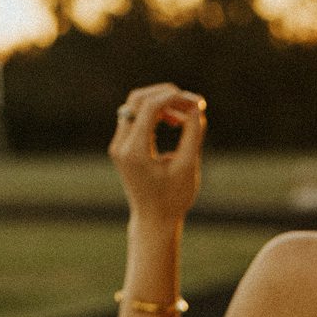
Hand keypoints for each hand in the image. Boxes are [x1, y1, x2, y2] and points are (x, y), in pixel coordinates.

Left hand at [110, 84, 205, 223]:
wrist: (153, 221)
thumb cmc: (173, 198)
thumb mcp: (188, 166)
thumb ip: (193, 134)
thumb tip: (197, 107)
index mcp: (134, 152)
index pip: (149, 107)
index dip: (175, 97)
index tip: (197, 103)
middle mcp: (121, 145)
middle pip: (138, 99)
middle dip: (166, 95)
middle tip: (191, 104)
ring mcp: (118, 144)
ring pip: (135, 105)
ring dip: (161, 103)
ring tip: (184, 116)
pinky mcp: (122, 146)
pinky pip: (135, 117)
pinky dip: (155, 113)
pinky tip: (175, 122)